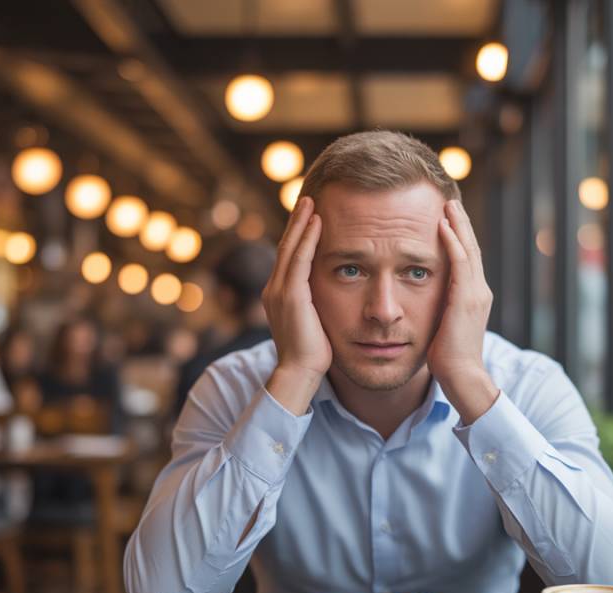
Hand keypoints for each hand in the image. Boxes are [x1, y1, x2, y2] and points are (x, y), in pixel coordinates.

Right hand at [262, 196, 331, 413]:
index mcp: (280, 295)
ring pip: (290, 247)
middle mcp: (274, 289)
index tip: (311, 216)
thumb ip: (318, 306)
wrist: (300, 373)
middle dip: (297, 221)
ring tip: (312, 200)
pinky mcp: (291, 295)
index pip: (289, 257)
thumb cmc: (314, 355)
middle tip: (309, 198)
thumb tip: (337, 296)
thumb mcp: (316, 324)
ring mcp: (280, 291)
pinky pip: (299, 258)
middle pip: (286, 246)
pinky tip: (318, 221)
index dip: (299, 235)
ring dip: (301, 222)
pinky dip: (308, 238)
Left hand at [429, 199, 498, 424]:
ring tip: (447, 203)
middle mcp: (479, 291)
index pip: (466, 258)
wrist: (461, 377)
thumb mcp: (441, 327)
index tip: (447, 217)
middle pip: (470, 247)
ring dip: (457, 224)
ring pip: (468, 249)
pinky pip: (459, 263)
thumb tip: (422, 301)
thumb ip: (438, 310)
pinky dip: (452, 242)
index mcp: (474, 297)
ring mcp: (476, 293)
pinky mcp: (467, 299)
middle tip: (450, 199)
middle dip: (460, 223)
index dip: (458, 236)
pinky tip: (442, 225)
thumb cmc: (447, 359)